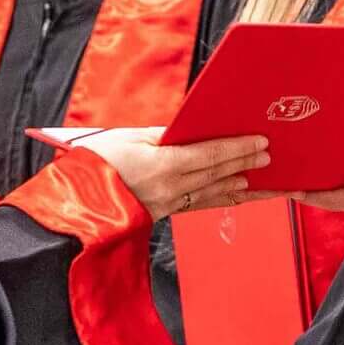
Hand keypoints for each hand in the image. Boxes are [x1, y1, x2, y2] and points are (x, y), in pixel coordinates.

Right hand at [76, 129, 270, 220]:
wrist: (74, 204)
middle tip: (268, 157)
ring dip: (241, 186)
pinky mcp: (164, 213)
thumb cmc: (95, 165)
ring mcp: (169, 204)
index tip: (259, 143)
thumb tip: (189, 131)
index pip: (211, 155)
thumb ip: (162, 135)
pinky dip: (221, 198)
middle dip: (245, 164)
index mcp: (163, 166)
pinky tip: (235, 195)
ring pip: (214, 194)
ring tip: (262, 179)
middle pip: (218, 174)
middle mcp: (171, 188)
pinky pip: (200, 204)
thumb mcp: (128, 138)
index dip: (238, 149)